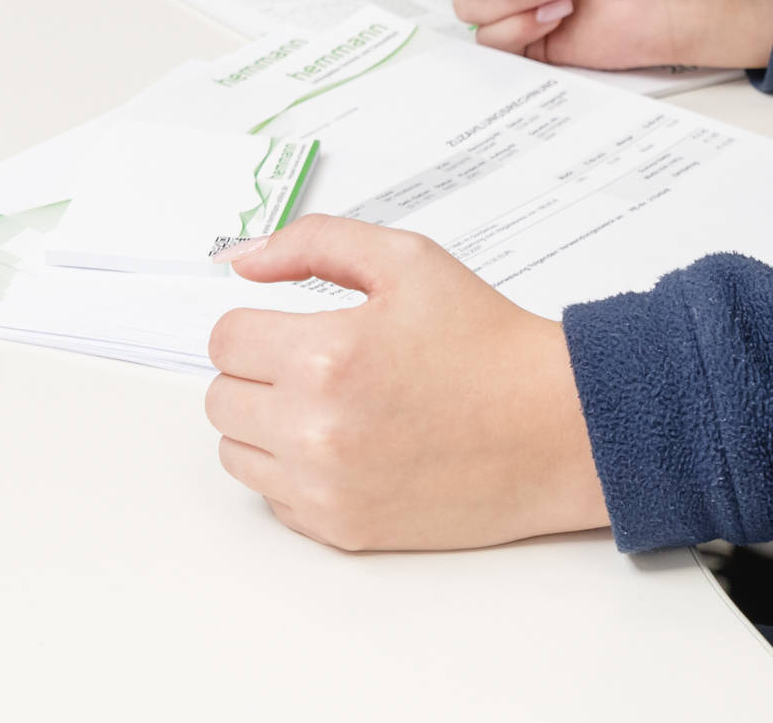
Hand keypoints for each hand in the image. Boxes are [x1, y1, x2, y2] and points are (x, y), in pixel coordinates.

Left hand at [205, 216, 608, 549]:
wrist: (551, 428)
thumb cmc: (486, 343)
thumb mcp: (406, 260)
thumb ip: (314, 243)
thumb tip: (241, 261)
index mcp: (325, 356)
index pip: (225, 340)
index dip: (258, 325)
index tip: (293, 328)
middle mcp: (315, 429)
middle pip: (221, 398)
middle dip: (258, 373)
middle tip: (316, 365)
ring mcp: (325, 487)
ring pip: (235, 451)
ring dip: (266, 425)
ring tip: (331, 405)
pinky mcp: (341, 529)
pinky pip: (272, 497)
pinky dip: (294, 472)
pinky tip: (347, 446)